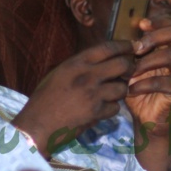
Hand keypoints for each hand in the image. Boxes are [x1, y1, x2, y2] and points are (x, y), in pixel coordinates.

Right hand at [12, 41, 134, 157]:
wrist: (37, 124)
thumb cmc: (45, 98)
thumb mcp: (59, 74)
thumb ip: (80, 66)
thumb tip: (102, 60)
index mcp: (76, 63)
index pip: (107, 48)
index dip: (124, 45)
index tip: (133, 46)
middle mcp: (86, 75)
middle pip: (122, 65)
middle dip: (130, 68)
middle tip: (129, 72)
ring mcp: (93, 93)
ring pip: (122, 87)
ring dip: (120, 91)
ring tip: (112, 94)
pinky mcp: (96, 112)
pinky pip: (115, 107)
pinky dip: (111, 109)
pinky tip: (102, 110)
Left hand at [125, 16, 170, 135]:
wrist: (147, 119)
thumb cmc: (138, 91)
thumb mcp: (131, 68)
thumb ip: (129, 54)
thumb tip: (118, 38)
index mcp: (168, 48)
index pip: (170, 25)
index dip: (159, 21)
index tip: (141, 24)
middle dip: (155, 36)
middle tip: (138, 47)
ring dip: (147, 62)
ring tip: (131, 72)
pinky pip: (165, 82)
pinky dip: (145, 84)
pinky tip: (132, 90)